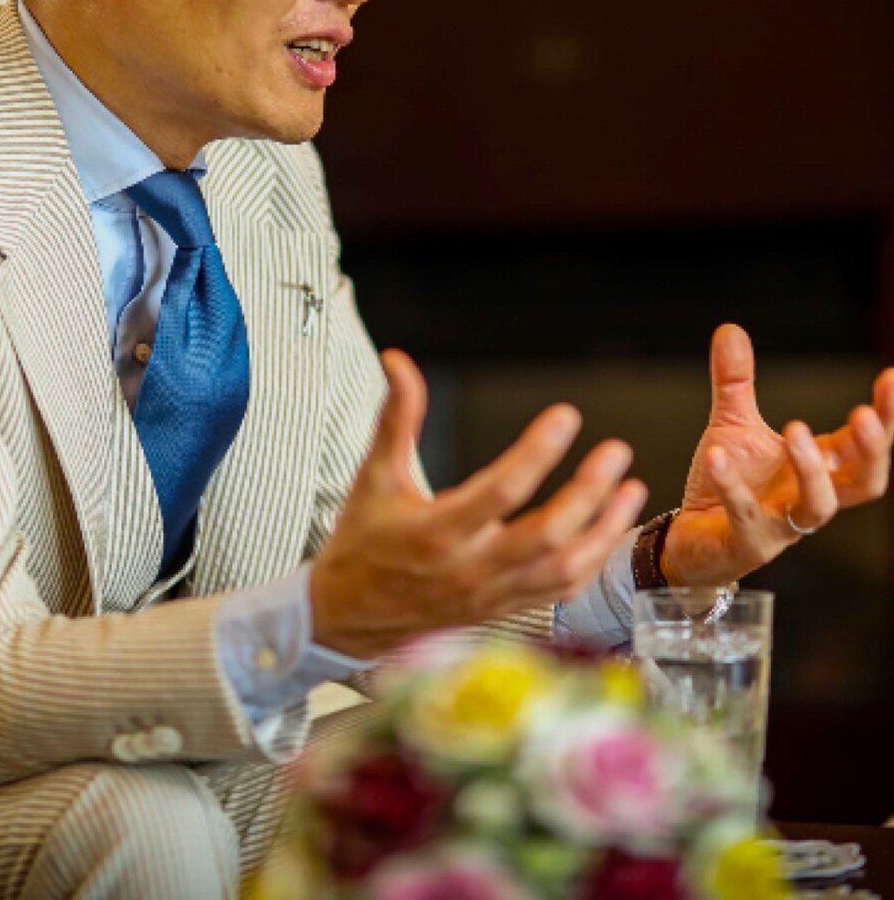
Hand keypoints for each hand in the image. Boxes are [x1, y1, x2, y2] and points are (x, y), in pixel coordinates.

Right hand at [311, 350, 647, 657]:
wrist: (345, 616)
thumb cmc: (362, 541)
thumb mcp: (374, 475)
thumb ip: (395, 417)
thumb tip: (397, 361)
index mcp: (435, 532)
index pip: (499, 490)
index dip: (536, 452)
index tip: (565, 417)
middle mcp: (469, 569)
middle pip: (546, 535)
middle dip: (588, 493)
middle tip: (615, 452)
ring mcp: (490, 595)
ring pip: (563, 569)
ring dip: (603, 529)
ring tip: (631, 489)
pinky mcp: (502, 610)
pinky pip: (559, 591)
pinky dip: (591, 560)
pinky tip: (609, 528)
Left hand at [662, 323, 893, 585]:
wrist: (691, 538)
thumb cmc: (729, 484)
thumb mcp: (734, 426)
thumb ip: (736, 382)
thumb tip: (729, 328)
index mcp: (817, 468)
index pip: (863, 446)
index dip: (884, 417)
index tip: (890, 378)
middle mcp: (808, 498)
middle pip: (864, 483)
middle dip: (872, 451)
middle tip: (862, 416)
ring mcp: (782, 525)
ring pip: (818, 507)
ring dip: (812, 469)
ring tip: (794, 429)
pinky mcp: (747, 542)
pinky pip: (747, 515)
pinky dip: (733, 484)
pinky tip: (717, 453)